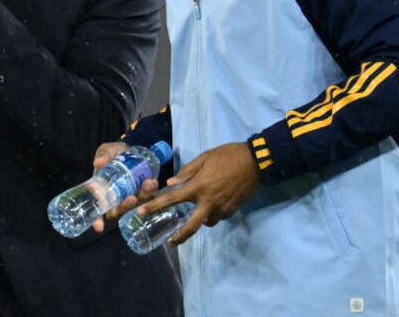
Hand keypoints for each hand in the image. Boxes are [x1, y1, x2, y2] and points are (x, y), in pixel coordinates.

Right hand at [90, 141, 158, 232]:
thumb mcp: (106, 150)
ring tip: (148, 183)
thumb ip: (103, 155)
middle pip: (118, 211)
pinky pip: (148, 196)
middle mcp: (115, 198)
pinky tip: (153, 182)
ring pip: (135, 204)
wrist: (130, 150)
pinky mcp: (142, 192)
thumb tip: (98, 162)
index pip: (97, 210)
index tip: (99, 227)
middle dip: (125, 207)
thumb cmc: (113, 153)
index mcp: (102, 191)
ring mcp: (130, 195)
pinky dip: (151, 191)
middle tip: (131, 198)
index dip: (97, 220)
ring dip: (142, 197)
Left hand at [137, 141, 260, 245]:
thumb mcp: (204, 158)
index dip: (155, 206)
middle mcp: (209, 201)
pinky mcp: (234, 210)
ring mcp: (222, 208)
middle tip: (171, 242)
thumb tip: (171, 183)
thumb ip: (187, 172)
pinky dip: (214, 213)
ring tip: (200, 211)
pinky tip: (215, 204)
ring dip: (201, 219)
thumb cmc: (228, 156)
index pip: (172, 199)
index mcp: (198, 187)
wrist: (257, 162)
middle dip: (181, 236)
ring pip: (208, 222)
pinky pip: (220, 216)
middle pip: (192, 225)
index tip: (141, 213)